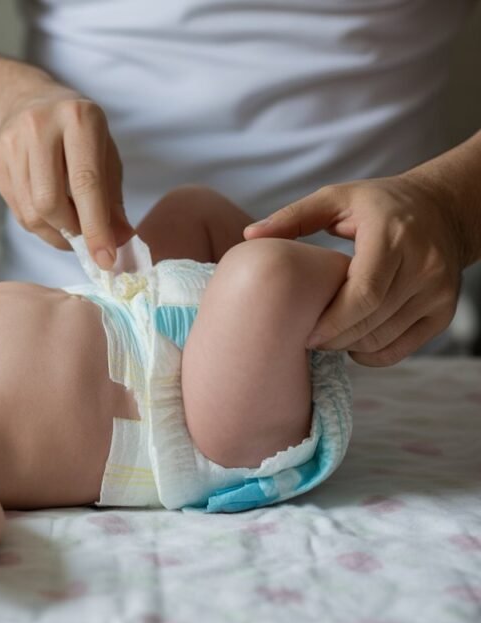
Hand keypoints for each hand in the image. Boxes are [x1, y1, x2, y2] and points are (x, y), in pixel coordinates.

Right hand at [0, 89, 133, 268]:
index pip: (86, 183)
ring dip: (55, 234)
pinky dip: (38, 225)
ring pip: (31, 213)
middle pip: (50, 202)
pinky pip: (17, 211)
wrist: (26, 104)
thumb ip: (114, 200)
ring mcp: (11, 142)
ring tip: (70, 228)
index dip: (96, 227)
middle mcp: (39, 126)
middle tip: (86, 239)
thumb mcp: (105, 155)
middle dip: (71, 232)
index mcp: (78, 118)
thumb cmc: (77, 134)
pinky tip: (50, 214)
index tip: (106, 260)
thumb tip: (124, 242)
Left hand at [244, 175, 464, 365]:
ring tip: (324, 336)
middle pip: (371, 321)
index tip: (302, 331)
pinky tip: (351, 341)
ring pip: (383, 338)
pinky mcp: (443, 311)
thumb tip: (249, 235)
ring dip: (347, 345)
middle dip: (332, 337)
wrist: (441, 210)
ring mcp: (438, 291)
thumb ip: (293, 217)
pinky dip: (371, 354)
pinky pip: (401, 348)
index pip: (364, 293)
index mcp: (393, 237)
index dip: (331, 320)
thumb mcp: (336, 198)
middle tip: (304, 337)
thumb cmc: (377, 205)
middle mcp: (424, 265)